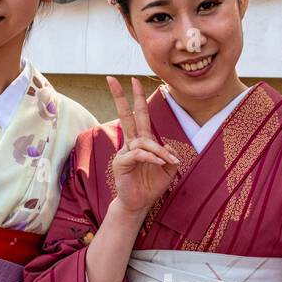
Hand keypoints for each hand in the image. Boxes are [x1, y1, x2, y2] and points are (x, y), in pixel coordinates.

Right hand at [106, 76, 180, 218]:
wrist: (139, 203)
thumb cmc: (151, 185)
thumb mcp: (168, 170)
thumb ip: (170, 156)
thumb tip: (168, 145)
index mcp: (142, 141)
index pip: (139, 115)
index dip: (137, 98)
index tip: (133, 80)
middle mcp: (131, 143)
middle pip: (126, 116)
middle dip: (120, 97)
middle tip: (111, 78)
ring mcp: (124, 152)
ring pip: (142, 141)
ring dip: (158, 150)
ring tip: (168, 162)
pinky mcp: (121, 163)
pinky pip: (138, 154)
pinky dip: (151, 157)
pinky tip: (159, 162)